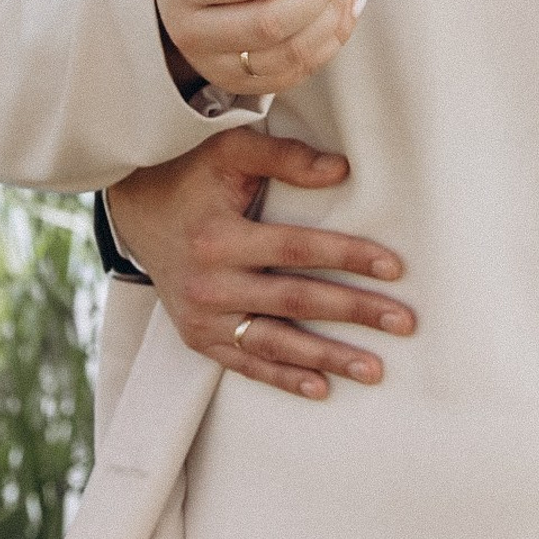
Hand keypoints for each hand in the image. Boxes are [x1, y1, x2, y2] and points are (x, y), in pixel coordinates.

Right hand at [106, 129, 414, 398]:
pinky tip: (321, 387)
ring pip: (275, 344)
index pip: (298, 251)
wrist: (136, 208)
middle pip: (295, 303)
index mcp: (220, 239)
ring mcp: (202, 318)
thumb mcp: (232, 152)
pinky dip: (283, 377)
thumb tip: (342, 170)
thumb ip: (286, 159)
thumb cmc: (191, 172)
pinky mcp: (197, 336)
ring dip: (327, 358)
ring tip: (373, 368)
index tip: (394, 268)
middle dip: (353, 313)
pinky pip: (246, 363)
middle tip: (402, 323)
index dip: (348, 258)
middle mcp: (209, 285)